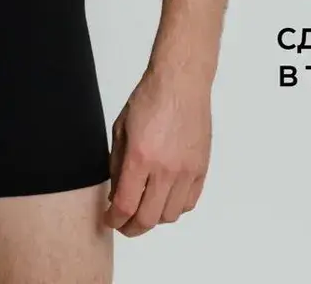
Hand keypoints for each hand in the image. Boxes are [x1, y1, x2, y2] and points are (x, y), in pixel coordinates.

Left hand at [105, 67, 211, 235]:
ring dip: (154, 218)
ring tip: (144, 208)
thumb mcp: (121, 129)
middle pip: (148, 218)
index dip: (114, 219)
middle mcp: (165, 169)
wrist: (180, 83)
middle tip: (123, 224)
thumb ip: (117, 164)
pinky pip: (189, 203)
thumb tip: (116, 193)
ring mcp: (186, 171)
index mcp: (141, 157)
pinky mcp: (201, 168)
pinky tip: (165, 198)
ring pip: (170, 215)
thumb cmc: (150, 99)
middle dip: (131, 227)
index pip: (126, 205)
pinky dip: (175, 207)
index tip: (110, 219)